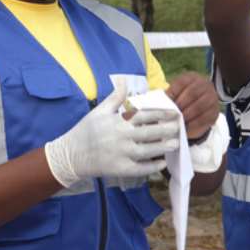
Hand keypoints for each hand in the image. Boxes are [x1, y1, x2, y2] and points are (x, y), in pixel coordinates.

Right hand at [45, 81, 179, 187]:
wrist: (70, 155)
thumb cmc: (86, 131)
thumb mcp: (99, 111)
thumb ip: (115, 97)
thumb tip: (124, 80)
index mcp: (118, 121)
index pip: (144, 115)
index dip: (161, 113)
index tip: (174, 113)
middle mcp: (121, 137)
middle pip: (149, 132)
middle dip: (166, 129)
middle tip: (179, 127)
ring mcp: (121, 154)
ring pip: (147, 150)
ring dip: (163, 147)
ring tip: (175, 144)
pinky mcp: (119, 169)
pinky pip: (140, 169)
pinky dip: (152, 166)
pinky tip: (162, 163)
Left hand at [167, 72, 219, 141]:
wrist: (198, 108)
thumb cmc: (182, 99)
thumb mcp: (176, 94)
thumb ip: (169, 97)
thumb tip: (160, 105)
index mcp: (192, 77)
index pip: (181, 82)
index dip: (172, 93)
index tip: (165, 104)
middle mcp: (205, 85)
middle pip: (192, 93)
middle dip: (180, 105)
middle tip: (171, 114)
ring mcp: (212, 98)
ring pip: (199, 106)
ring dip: (186, 115)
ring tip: (177, 122)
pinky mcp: (215, 112)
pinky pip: (204, 118)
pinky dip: (193, 124)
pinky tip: (185, 128)